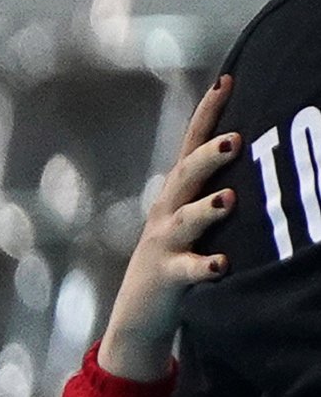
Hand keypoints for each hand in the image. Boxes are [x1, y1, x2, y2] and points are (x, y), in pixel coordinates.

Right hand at [101, 77, 234, 387]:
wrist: (140, 315)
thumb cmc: (178, 258)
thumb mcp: (192, 218)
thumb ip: (215, 186)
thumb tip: (256, 145)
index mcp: (175, 194)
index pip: (190, 144)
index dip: (207, 113)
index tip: (227, 81)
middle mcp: (167, 213)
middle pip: (184, 176)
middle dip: (207, 157)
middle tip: (235, 141)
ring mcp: (165, 245)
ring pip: (185, 221)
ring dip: (206, 209)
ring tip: (229, 200)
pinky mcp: (167, 278)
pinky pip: (188, 271)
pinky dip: (205, 266)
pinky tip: (223, 263)